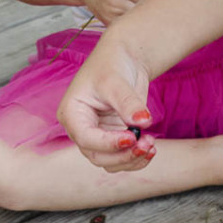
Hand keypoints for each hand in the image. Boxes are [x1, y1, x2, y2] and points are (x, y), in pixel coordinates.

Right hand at [57, 39, 156, 170]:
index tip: (132, 137)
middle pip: (97, 156)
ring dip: (132, 159)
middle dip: (123, 155)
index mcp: (71, 114)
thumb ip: (128, 103)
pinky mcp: (113, 140)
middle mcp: (81, 129)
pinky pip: (122, 159)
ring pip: (110, 162)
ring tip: (151, 144)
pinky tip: (151, 149)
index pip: (86, 138)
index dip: (109, 143)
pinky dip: (137, 159)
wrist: (124, 60)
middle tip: (146, 144)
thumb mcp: (116, 82)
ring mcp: (97, 137)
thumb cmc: (111, 65)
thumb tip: (143, 122)